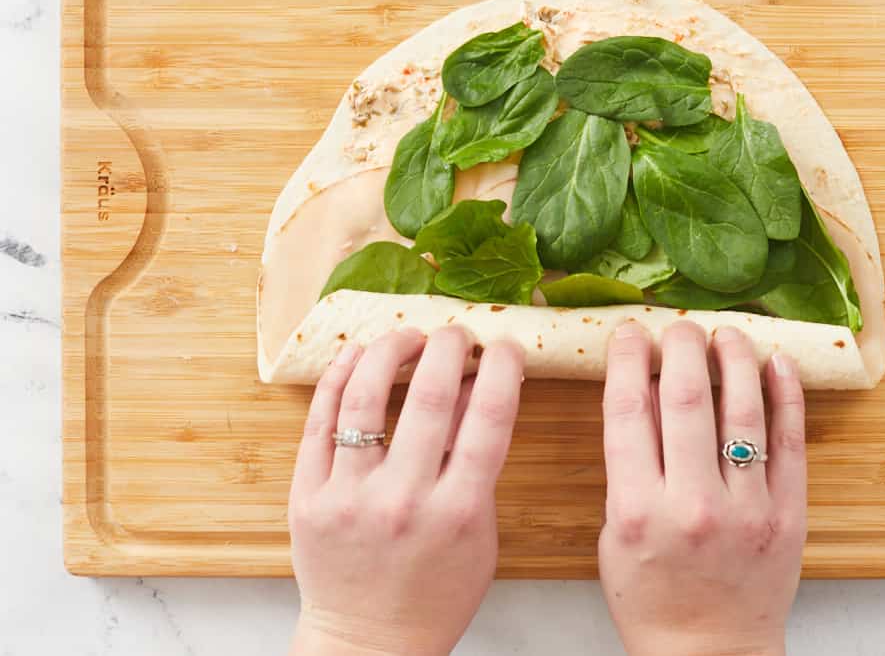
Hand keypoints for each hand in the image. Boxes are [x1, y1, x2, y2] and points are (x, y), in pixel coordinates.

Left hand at [287, 328, 524, 655]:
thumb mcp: (479, 530)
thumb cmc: (436, 591)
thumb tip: (476, 387)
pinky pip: (320, 422)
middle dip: (449, 347)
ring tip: (407, 335)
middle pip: (429, 397)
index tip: (504, 344)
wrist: (370, 643)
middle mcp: (403, 500)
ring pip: (365, 398)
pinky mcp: (307, 497)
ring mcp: (349, 498)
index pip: (490, 418)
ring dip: (390, 350)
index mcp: (457, 512)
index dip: (502, 368)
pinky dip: (339, 378)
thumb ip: (478, 461)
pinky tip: (357, 355)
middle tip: (456, 334)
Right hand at [599, 321, 807, 655]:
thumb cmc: (653, 597)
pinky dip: (786, 396)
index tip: (632, 332)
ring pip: (744, 412)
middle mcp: (692, 505)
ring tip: (727, 333)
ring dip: (735, 360)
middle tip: (680, 325)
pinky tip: (777, 363)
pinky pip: (790, 442)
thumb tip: (649, 392)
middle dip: (682, 347)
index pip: (630, 411)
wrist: (708, 655)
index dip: (630, 359)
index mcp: (636, 510)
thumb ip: (627, 467)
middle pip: (687, 399)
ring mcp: (747, 510)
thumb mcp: (614, 533)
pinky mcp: (788, 515)